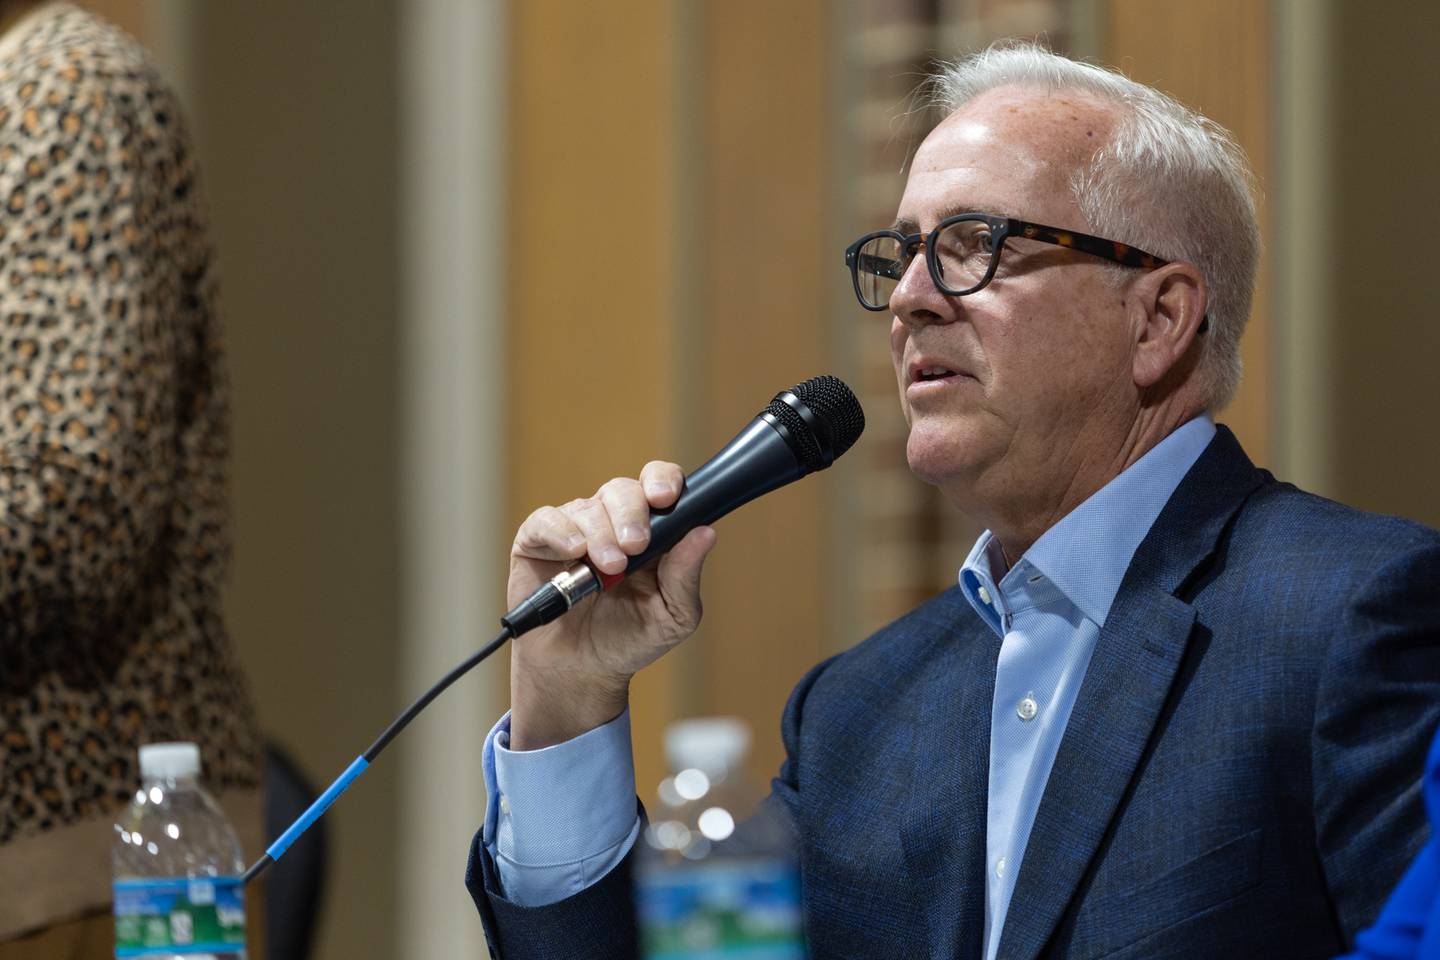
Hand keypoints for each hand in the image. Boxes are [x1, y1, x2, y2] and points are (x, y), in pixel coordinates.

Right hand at [507, 461, 717, 749]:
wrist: (582, 672)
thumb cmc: (630, 638)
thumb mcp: (673, 615)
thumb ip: (686, 575)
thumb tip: (706, 533)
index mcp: (651, 530)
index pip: (658, 484)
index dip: (662, 481)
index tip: (665, 498)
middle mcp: (612, 521)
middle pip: (622, 490)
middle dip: (631, 515)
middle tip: (635, 547)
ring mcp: (574, 528)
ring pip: (588, 508)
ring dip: (601, 536)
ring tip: (607, 571)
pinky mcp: (537, 542)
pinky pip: (545, 521)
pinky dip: (560, 532)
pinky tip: (574, 552)